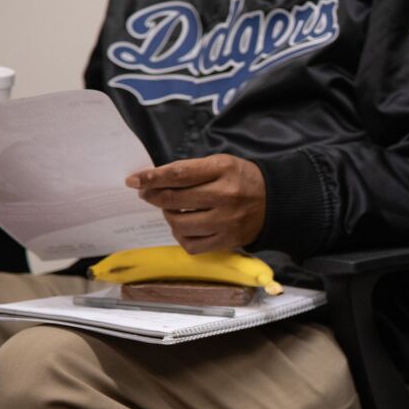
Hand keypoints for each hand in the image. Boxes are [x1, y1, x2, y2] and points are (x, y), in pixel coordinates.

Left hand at [127, 154, 265, 252]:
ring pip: (180, 224)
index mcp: (223, 170)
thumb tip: (154, 180)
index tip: (133, 180)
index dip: (152, 178)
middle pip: (175, 199)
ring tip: (173, 211)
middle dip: (153, 196)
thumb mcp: (222, 164)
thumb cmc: (242, 179)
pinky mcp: (227, 241)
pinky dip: (181, 236)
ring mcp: (226, 222)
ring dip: (168, 217)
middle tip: (147, 194)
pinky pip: (192, 244)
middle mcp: (225, 196)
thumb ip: (192, 170)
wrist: (275, 202)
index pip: (180, 174)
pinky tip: (185, 228)